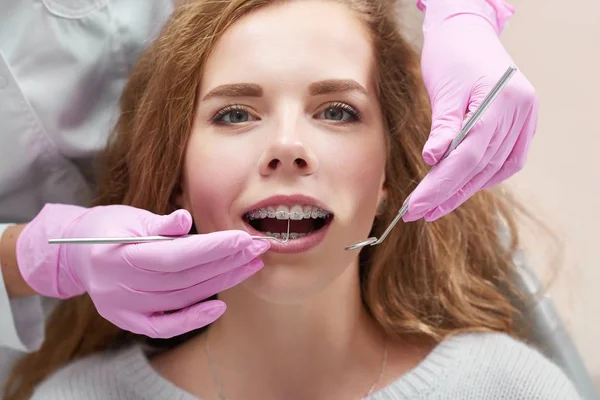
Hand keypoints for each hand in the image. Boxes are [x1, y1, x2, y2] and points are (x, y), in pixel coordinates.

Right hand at [16, 204, 269, 337]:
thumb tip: (185, 219)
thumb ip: (159, 223)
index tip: (244, 240)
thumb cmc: (108, 227)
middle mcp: (120, 285)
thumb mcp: (129, 217)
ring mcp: (123, 307)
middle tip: (258, 250)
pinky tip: (220, 306)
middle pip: (184, 278)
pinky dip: (193, 318)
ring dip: (221, 283)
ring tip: (249, 266)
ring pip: (182, 298)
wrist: (76, 254)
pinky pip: (165, 325)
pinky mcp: (128, 320)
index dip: (212, 249)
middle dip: (226, 262)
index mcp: (119, 253)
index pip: (176, 255)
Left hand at [404, 0, 537, 221]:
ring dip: (463, 190)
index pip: (468, 156)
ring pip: (493, 167)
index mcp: (502, 102)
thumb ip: (443, 127)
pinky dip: (481, 176)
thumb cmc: (451, 55)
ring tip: (434, 207)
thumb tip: (433, 161)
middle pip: (480, 166)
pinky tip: (461, 188)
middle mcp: (520, 112)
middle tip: (419, 213)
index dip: (441, 185)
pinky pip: (504, 160)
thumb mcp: (443, 90)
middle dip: (448, 193)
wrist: (467, 32)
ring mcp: (524, 118)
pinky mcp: (520, 123)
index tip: (417, 205)